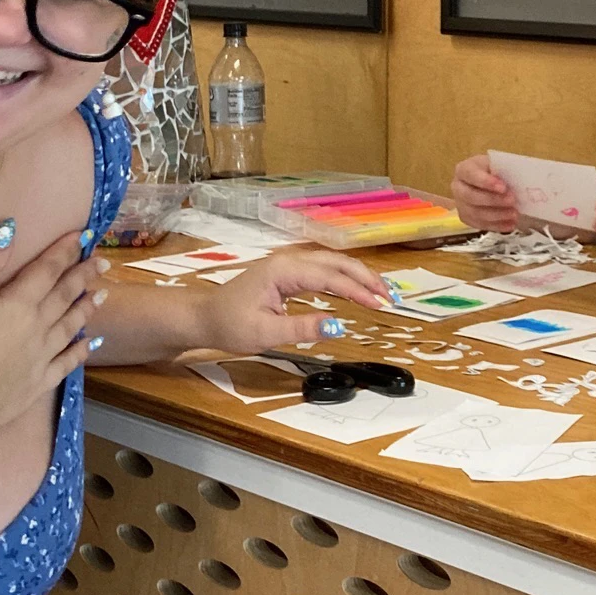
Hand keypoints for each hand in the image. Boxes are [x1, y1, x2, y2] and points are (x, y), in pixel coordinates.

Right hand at [0, 227, 104, 441]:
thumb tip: (9, 229)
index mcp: (17, 305)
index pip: (47, 270)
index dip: (64, 251)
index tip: (82, 235)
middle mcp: (36, 329)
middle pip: (65, 296)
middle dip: (84, 275)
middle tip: (102, 260)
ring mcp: (40, 359)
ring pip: (71, 326)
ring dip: (87, 308)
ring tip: (103, 294)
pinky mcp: (37, 385)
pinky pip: (67, 364)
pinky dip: (82, 351)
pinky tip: (92, 344)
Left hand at [201, 251, 389, 354]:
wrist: (203, 316)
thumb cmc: (229, 324)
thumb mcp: (265, 333)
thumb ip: (302, 328)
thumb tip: (338, 326)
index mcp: (284, 271)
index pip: (330, 277)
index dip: (358, 291)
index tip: (380, 305)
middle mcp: (289, 261)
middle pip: (337, 263)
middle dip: (367, 278)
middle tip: (392, 298)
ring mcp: (289, 265)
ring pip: (333, 264)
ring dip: (359, 276)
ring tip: (383, 293)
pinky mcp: (288, 274)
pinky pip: (324, 271)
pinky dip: (345, 279)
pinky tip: (358, 289)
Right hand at [451, 155, 518, 231]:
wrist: (491, 182)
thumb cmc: (496, 171)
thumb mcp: (499, 164)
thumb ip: (504, 170)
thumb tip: (516, 179)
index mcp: (464, 169)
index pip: (471, 174)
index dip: (486, 181)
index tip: (503, 187)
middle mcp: (458, 187)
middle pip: (471, 196)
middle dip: (493, 200)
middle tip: (512, 200)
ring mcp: (460, 204)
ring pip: (475, 213)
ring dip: (497, 215)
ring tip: (515, 214)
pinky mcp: (466, 218)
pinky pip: (480, 225)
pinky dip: (496, 226)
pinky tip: (510, 224)